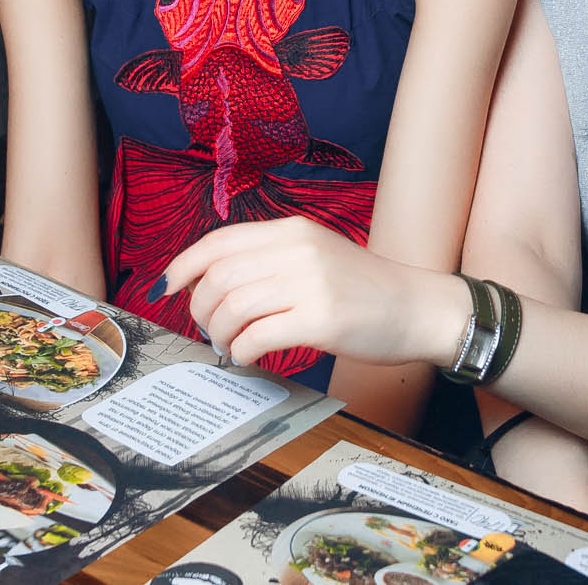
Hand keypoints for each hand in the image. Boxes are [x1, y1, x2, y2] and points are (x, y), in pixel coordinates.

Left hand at [162, 217, 467, 369]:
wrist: (417, 307)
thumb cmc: (366, 289)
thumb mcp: (317, 254)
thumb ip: (272, 258)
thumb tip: (214, 283)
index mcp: (292, 230)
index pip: (220, 241)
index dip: (185, 264)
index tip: (169, 287)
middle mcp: (298, 250)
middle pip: (220, 278)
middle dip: (200, 310)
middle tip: (208, 330)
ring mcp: (310, 283)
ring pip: (233, 308)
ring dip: (219, 334)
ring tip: (227, 347)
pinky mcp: (321, 319)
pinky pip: (257, 336)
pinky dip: (241, 352)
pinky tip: (248, 358)